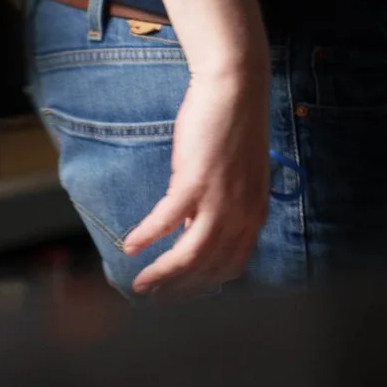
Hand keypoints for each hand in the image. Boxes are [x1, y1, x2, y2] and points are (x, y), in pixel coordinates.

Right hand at [125, 58, 270, 296]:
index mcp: (255, 213)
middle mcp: (242, 212)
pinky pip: (166, 220)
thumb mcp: (239, 177)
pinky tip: (131, 245)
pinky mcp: (196, 181)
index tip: (182, 294)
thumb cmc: (234, 128)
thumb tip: (192, 232)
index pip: (232, 266)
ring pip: (190, 254)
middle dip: (180, 288)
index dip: (205, 286)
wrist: (235, 88)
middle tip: (155, 298)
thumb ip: (223, 207)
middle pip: (209, 267)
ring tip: (140, 283)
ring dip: (162, 273)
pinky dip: (147, 236)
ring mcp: (221, 199)